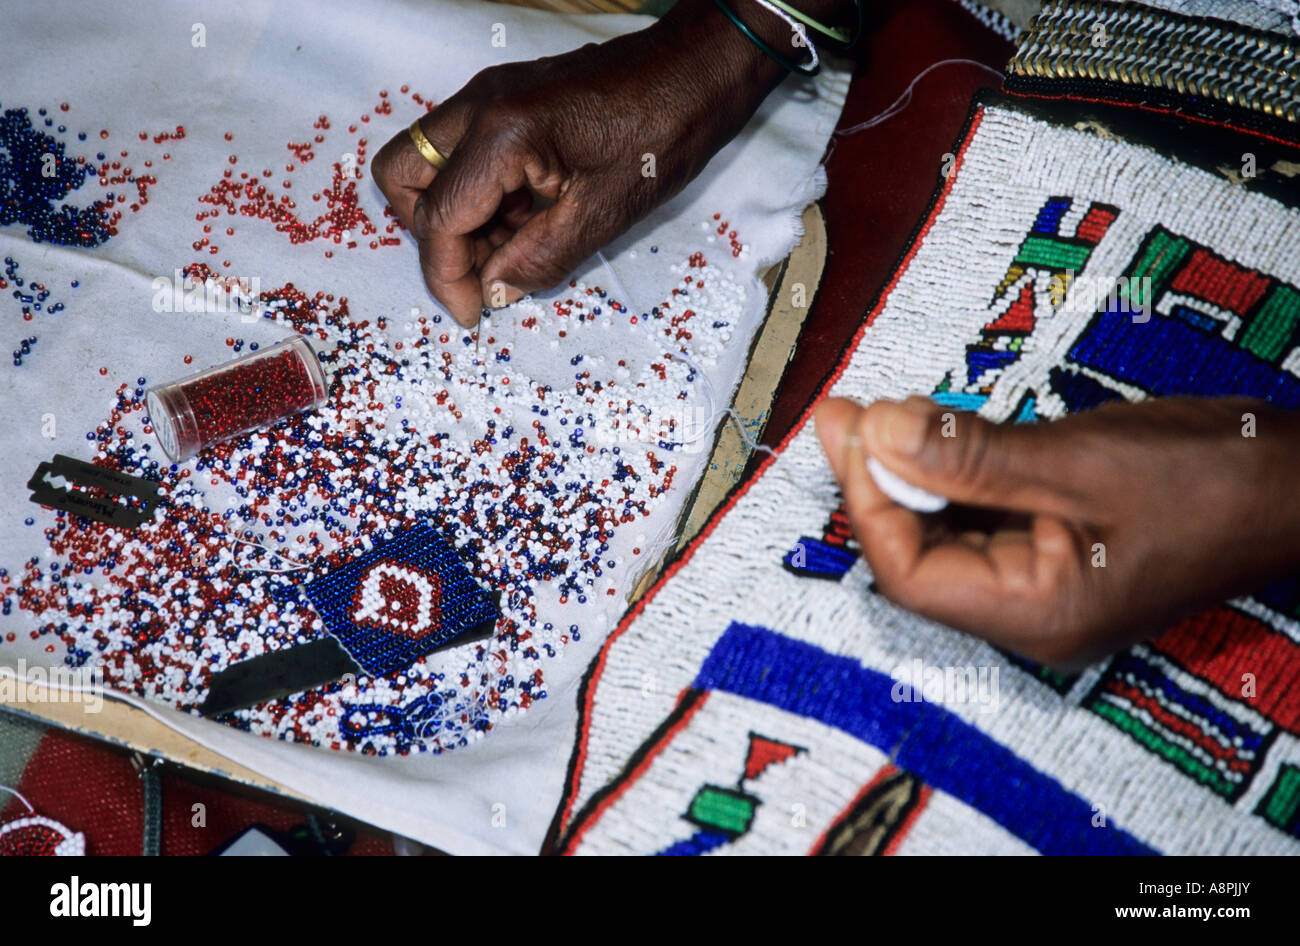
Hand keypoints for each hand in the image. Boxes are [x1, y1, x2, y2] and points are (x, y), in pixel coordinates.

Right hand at [371, 0, 789, 325]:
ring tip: (515, 248)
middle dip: (432, 236)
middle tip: (483, 272)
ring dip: (457, 217)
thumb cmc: (661, 134)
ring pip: (427, 164)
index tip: (470, 313)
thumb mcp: (602, 214)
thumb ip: (538, 259)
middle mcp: (480, 105)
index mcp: (502, 133)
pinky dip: (477, 195)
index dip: (447, 276)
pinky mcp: (504, 100)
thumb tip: (492, 292)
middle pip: (404, 178)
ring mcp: (488, 96)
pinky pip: (460, 153)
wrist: (693, 73)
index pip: (439, 217)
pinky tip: (525, 220)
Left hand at [814, 395, 1299, 669]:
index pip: (911, 573)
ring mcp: (1042, 584)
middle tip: (844, 411)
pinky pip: (982, 515)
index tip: (850, 430)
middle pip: (919, 553)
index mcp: (1037, 613)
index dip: (869, 501)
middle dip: (877, 480)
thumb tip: (875, 432)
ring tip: (871, 411)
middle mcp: (1029, 613)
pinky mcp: (1055, 549)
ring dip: (907, 471)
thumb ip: (970, 454)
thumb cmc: (1216, 480)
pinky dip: (951, 472)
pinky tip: (927, 428)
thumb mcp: (1081, 459)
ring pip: (945, 531)